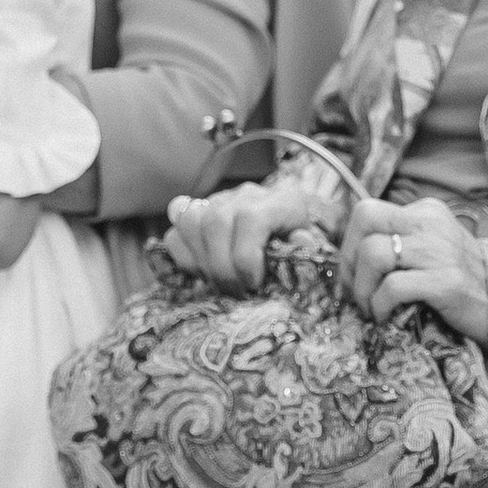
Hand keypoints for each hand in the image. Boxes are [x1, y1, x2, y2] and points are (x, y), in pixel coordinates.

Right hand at [162, 170, 334, 292]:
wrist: (289, 225)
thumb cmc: (300, 244)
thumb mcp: (311, 249)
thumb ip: (306, 249)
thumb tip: (300, 245)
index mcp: (280, 201)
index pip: (250, 219)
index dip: (246, 256)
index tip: (253, 282)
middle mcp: (247, 195)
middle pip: (215, 222)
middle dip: (220, 266)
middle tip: (233, 291)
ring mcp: (220, 201)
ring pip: (191, 221)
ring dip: (199, 260)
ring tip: (217, 281)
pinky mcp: (198, 211)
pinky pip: (176, 229)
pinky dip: (183, 254)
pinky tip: (202, 270)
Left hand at [336, 192, 487, 349]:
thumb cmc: (461, 282)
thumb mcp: (431, 248)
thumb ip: (399, 241)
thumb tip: (349, 255)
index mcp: (426, 212)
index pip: (367, 211)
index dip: (347, 243)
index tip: (349, 273)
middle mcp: (431, 224)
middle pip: (365, 220)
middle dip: (347, 259)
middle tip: (353, 290)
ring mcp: (439, 251)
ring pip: (373, 253)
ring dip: (362, 288)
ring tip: (371, 307)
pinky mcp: (445, 281)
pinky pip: (392, 287)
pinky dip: (379, 306)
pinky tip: (386, 317)